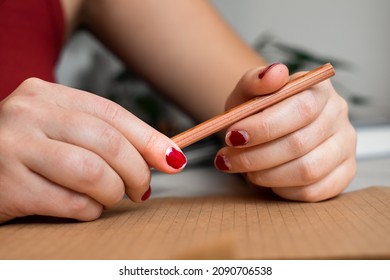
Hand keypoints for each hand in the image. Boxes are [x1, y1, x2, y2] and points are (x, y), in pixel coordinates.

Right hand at [0, 78, 186, 222]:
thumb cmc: (24, 151)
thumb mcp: (58, 129)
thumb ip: (102, 136)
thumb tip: (163, 155)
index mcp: (46, 95)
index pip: (112, 114)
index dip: (149, 139)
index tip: (173, 159)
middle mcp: (28, 114)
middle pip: (107, 142)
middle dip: (137, 171)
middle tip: (143, 188)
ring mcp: (14, 148)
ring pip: (93, 172)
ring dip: (114, 192)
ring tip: (113, 198)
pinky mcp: (8, 186)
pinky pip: (71, 202)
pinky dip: (90, 210)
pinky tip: (86, 208)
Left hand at [215, 63, 356, 200]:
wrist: (270, 130)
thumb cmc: (258, 112)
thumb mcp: (247, 94)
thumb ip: (255, 81)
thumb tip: (274, 72)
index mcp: (318, 89)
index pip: (300, 108)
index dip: (263, 127)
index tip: (232, 136)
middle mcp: (337, 115)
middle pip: (300, 143)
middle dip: (255, 156)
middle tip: (226, 159)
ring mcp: (345, 146)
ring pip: (307, 170)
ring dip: (266, 175)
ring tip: (244, 170)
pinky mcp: (345, 172)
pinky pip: (314, 191)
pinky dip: (283, 190)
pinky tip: (268, 180)